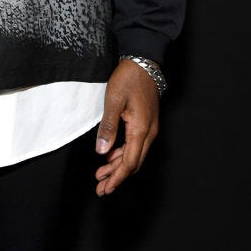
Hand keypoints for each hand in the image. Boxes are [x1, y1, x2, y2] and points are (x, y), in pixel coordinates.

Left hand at [94, 58, 158, 195]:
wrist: (144, 62)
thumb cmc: (129, 78)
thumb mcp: (114, 100)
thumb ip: (108, 127)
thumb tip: (101, 151)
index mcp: (141, 129)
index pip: (130, 162)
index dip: (117, 178)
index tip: (105, 189)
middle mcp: (149, 132)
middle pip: (134, 163)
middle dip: (117, 177)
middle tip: (100, 188)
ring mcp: (149, 128)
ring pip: (135, 155)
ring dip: (118, 167)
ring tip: (101, 176)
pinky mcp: (146, 123)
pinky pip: (136, 145)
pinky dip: (123, 154)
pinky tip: (110, 156)